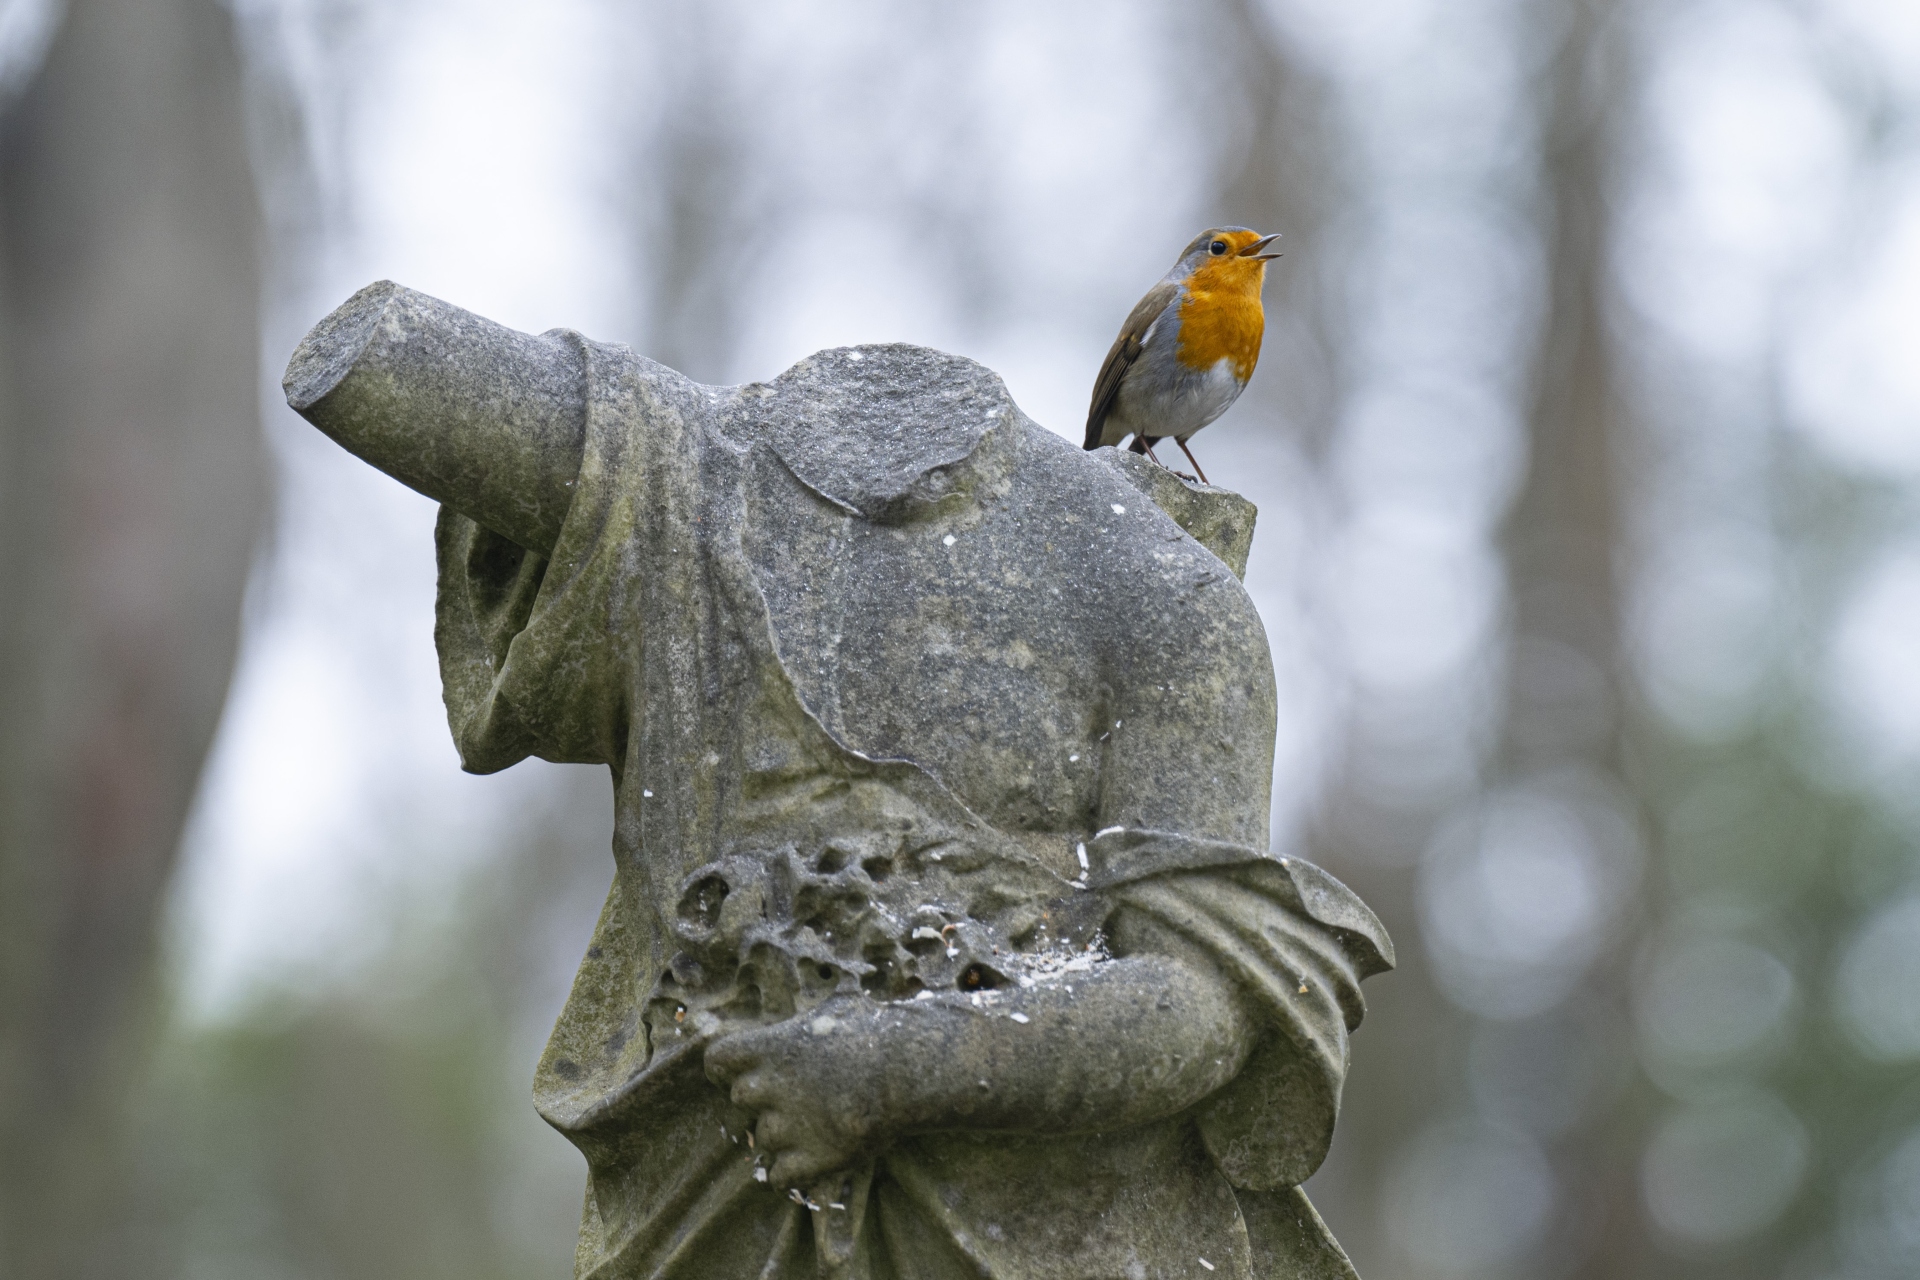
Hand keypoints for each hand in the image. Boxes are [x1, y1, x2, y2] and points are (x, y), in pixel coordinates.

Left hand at [704, 997, 892, 1186]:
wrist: (910, 1071)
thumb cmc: (876, 1031)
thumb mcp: (835, 1010)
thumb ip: (804, 1024)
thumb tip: (799, 1025)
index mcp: (772, 1048)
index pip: (718, 1060)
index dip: (726, 1068)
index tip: (741, 1071)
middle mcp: (772, 1087)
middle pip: (740, 1098)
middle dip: (761, 1097)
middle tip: (791, 1094)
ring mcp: (791, 1126)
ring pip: (763, 1138)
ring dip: (780, 1133)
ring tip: (812, 1123)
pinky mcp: (814, 1158)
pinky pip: (779, 1176)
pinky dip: (790, 1171)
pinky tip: (809, 1158)